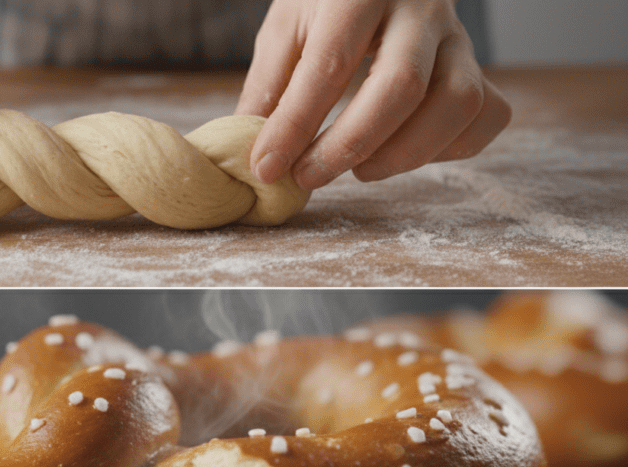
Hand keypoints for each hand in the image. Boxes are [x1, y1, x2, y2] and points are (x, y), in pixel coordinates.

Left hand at [237, 0, 511, 188]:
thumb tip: (253, 148)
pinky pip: (486, 113)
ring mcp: (458, 37)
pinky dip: (449, 147)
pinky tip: (406, 152)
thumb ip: (269, 84)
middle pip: (402, 86)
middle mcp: (419, 9)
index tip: (266, 167)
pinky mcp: (477, 65)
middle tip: (308, 176)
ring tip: (359, 169)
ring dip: (405, 153)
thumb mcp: (287, 28)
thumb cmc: (328, 5)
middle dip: (350, 144)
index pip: (330, 64)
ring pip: (457, 102)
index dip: (295, 125)